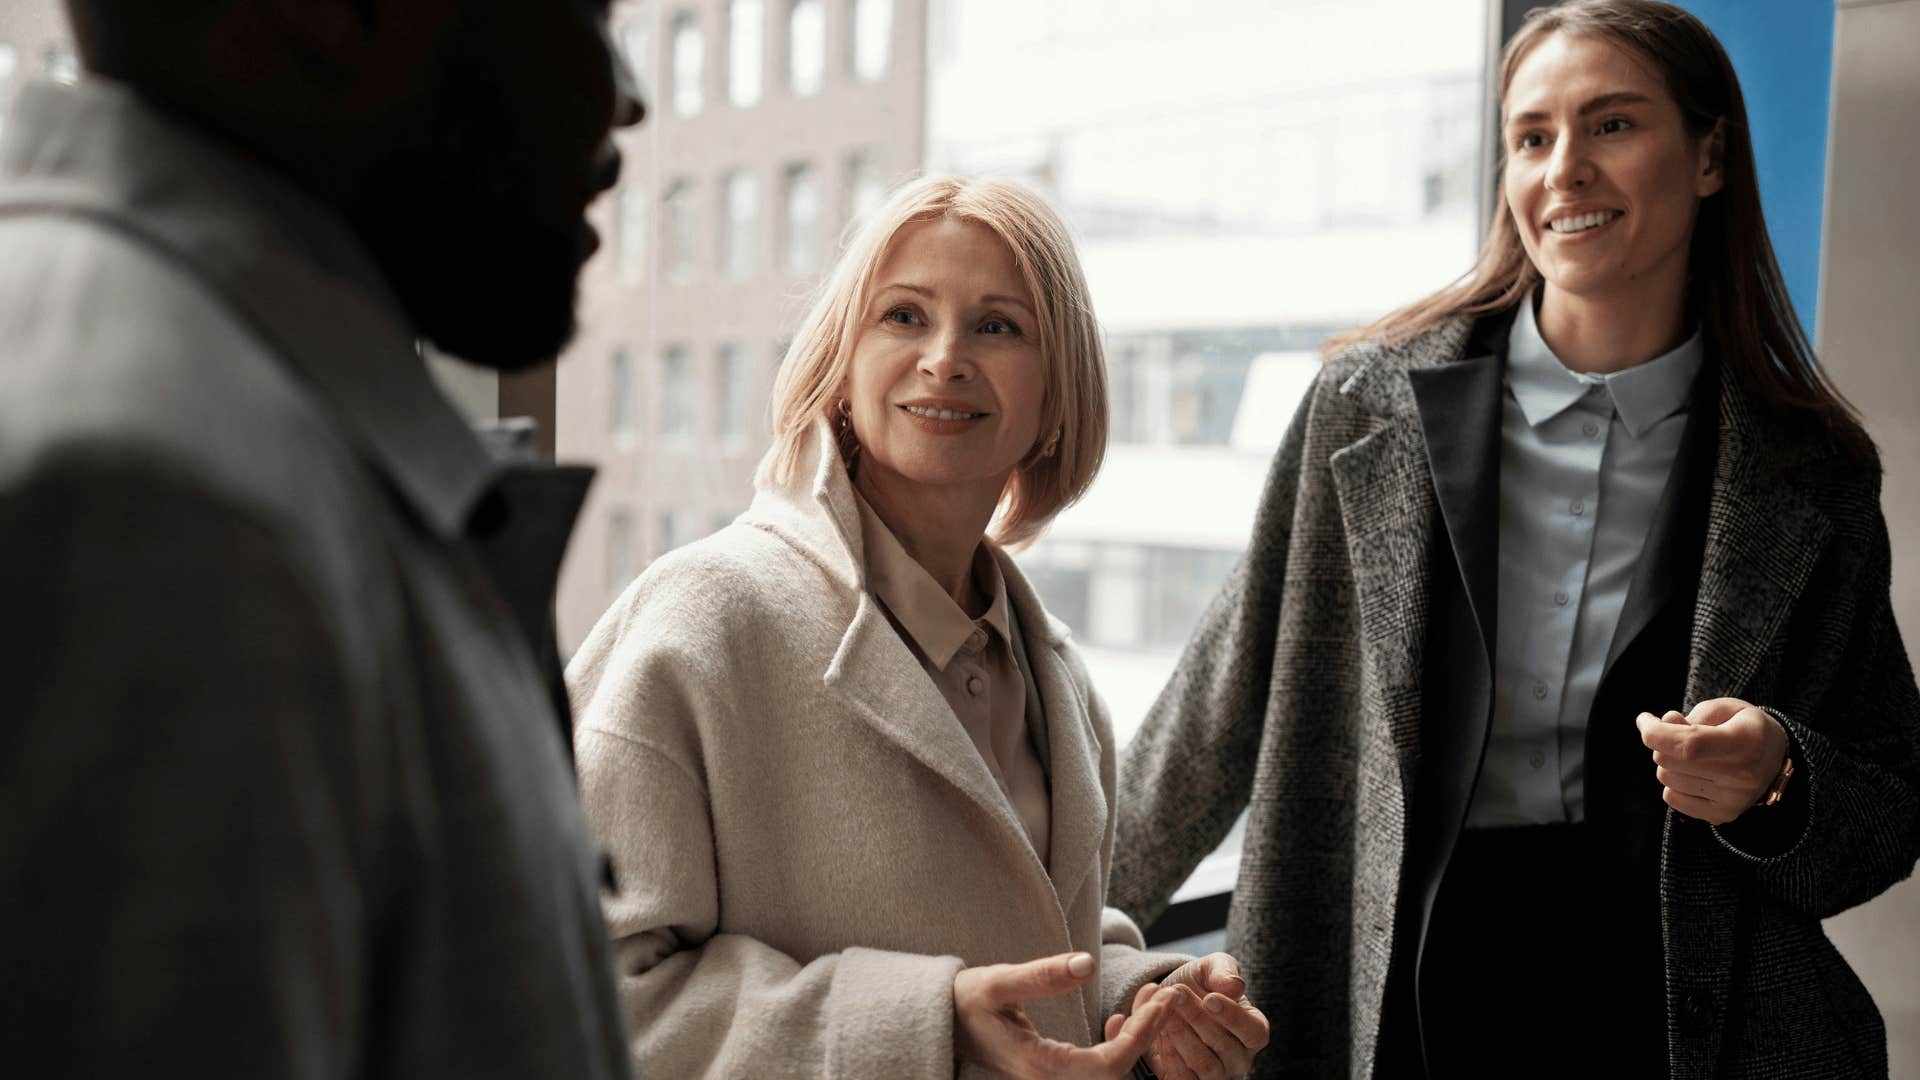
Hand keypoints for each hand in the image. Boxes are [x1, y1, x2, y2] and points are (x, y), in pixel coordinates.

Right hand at [954, 951, 1181, 1079]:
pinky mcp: (1055, 1070)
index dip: (1143, 1036)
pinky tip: (1122, 1018)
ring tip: (1153, 997)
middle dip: (1150, 1033)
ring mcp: (1053, 1079)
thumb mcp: (997, 982)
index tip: (1165, 999)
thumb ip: (1041, 976)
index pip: (1109, 1066)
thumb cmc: (964, 1001)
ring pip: (1110, 1069)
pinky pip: (1098, 1067)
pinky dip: (1119, 1043)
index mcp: (1040, 1066)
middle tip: (1171, 993)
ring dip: (1137, 1036)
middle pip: (1117, 1071)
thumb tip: (1086, 964)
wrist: (940, 1021)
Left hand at [1119, 953, 1269, 1079]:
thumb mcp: (1210, 967)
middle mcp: (1239, 1057)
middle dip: (1197, 1018)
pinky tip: (1159, 1031)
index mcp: (1254, 1030)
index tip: (1209, 998)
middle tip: (1177, 994)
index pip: (1255, 1033)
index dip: (1233, 1017)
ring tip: (1165, 1011)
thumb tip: (1235, 987)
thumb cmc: (1199, 983)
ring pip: (1204, 1064)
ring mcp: (1217, 1074)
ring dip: (1181, 1035)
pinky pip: (1183, 1078)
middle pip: (1224, 1047)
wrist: (1168, 999)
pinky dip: (1169, 1055)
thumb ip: (1224, 971)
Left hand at [1636, 697, 1789, 824]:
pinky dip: (1674, 782)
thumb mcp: (1726, 708)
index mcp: (1746, 742)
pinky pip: (1672, 798)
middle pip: (1669, 762)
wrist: (1775, 759)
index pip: (1688, 744)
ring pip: (1666, 779)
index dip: (1656, 732)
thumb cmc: (1744, 727)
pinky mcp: (1722, 815)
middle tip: (1678, 734)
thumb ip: (1694, 714)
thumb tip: (1663, 724)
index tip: (1644, 718)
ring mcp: (1732, 800)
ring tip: (1694, 755)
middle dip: (1662, 743)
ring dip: (1669, 763)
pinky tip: (1695, 772)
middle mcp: (1742, 776)